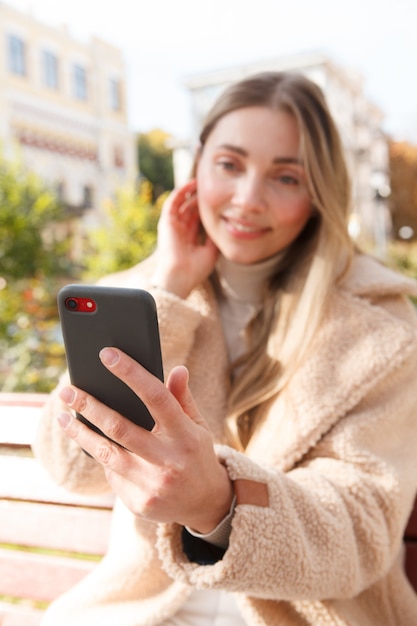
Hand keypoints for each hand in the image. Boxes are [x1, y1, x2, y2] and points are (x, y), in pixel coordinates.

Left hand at [57, 348, 233, 532]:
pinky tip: (94, 445)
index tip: (108, 355)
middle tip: (67, 391)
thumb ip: (182, 399)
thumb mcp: (197, 426)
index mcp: (186, 434)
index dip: (131, 373)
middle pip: (121, 427)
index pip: (156, 397)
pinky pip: (112, 473)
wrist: (205, 505)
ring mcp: (153, 483)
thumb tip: (177, 369)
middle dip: (90, 406)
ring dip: (80, 433)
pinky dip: (103, 457)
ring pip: (106, 452)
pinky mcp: (139, 502)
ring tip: (63, 417)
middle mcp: (169, 459)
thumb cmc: (196, 455)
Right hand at [151, 180, 218, 297]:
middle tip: (210, 186)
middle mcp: (180, 231)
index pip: (198, 219)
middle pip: (189, 209)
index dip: (206, 209)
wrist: (180, 276)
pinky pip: (172, 203)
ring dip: (189, 192)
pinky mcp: (166, 222)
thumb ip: (214, 238)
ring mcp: (173, 226)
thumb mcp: (210, 252)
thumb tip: (224, 227)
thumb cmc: (195, 269)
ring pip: (180, 204)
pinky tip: (189, 184)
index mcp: (189, 239)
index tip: (219, 199)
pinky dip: (180, 193)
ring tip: (199, 181)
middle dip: (198, 197)